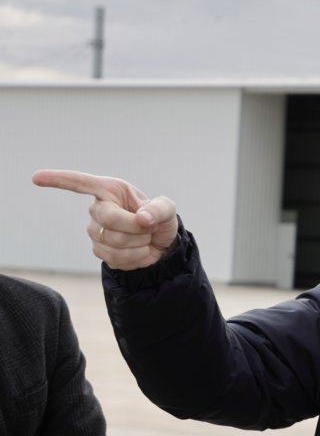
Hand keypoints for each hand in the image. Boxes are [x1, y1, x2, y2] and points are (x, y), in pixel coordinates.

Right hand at [32, 169, 178, 269]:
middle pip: (109, 220)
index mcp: (110, 190)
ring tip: (144, 238)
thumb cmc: (159, 218)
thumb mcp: (167, 208)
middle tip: (150, 227)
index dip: (58, 180)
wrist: (160, 243)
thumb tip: (142, 218)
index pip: (80, 183)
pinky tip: (139, 250)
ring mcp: (95, 231)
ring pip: (113, 242)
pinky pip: (116, 258)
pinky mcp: (99, 251)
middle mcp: (97, 209)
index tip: (36, 177)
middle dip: (137, 227)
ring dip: (138, 244)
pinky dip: (136, 257)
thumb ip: (159, 210)